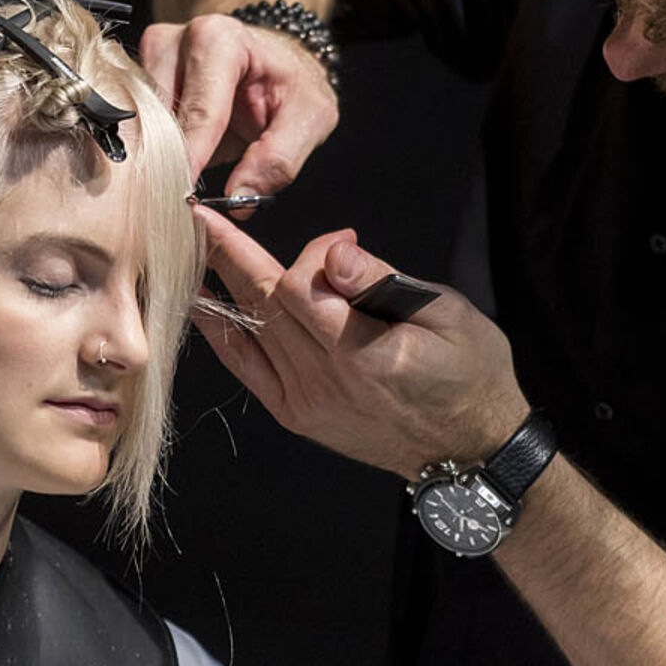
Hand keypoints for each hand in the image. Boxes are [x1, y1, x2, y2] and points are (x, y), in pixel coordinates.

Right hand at [140, 14, 339, 207]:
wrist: (278, 62)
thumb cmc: (294, 84)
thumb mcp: (310, 118)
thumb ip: (279, 159)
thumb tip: (238, 199)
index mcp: (219, 40)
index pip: (199, 112)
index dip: (192, 159)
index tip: (184, 196)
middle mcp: (175, 41)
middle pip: (158, 117)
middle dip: (170, 161)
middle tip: (183, 200)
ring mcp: (151, 58)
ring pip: (138, 123)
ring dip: (157, 157)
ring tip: (180, 183)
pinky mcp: (138, 76)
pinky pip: (134, 123)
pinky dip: (151, 150)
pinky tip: (168, 168)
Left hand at [190, 204, 530, 476]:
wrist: (469, 449)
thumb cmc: (470, 374)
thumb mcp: (448, 314)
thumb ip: (383, 280)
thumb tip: (335, 252)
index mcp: (365, 354)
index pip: (302, 286)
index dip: (313, 253)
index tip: (342, 242)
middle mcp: (325, 381)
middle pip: (262, 304)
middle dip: (230, 254)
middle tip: (202, 215)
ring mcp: (306, 402)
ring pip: (250, 330)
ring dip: (221, 285)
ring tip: (195, 245)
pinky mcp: (297, 415)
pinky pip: (246, 367)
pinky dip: (222, 332)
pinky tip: (202, 302)